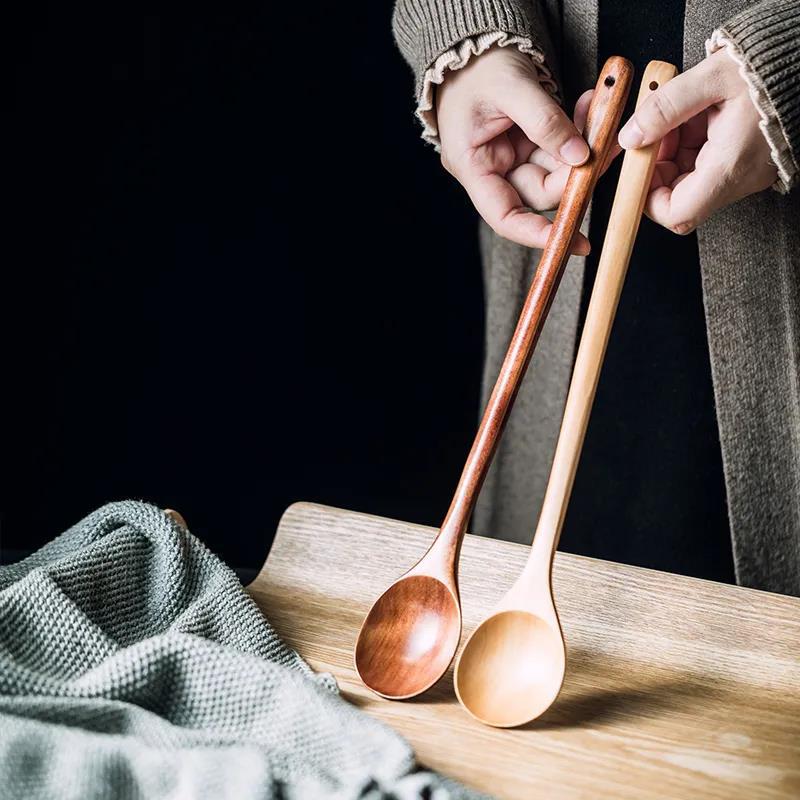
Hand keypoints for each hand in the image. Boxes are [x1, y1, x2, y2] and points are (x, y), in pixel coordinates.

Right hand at [436, 45, 593, 252]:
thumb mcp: (511, 88)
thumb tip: (580, 157)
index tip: (571, 241)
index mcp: (473, 167)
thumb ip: (545, 122)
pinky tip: (593, 108)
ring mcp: (512, 158)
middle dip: (577, 173)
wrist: (474, 43)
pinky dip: (581, 131)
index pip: (506, 216)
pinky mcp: (529, 143)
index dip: (537, 234)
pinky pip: (561, 148)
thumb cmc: (479, 67)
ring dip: (586, 147)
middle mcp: (493, 170)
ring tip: (603, 113)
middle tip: (608, 146)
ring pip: (558, 170)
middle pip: (541, 192)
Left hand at [618, 49, 776, 233]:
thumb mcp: (713, 77)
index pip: (677, 214)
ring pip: (691, 181)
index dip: (648, 200)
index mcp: (729, 166)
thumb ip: (666, 107)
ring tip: (681, 116)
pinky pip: (708, 166)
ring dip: (674, 152)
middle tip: (658, 132)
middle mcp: (739, 178)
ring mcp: (744, 173)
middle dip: (659, 168)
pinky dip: (692, 145)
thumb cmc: (770, 67)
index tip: (639, 169)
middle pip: (680, 198)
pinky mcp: (746, 162)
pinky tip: (696, 117)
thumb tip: (631, 137)